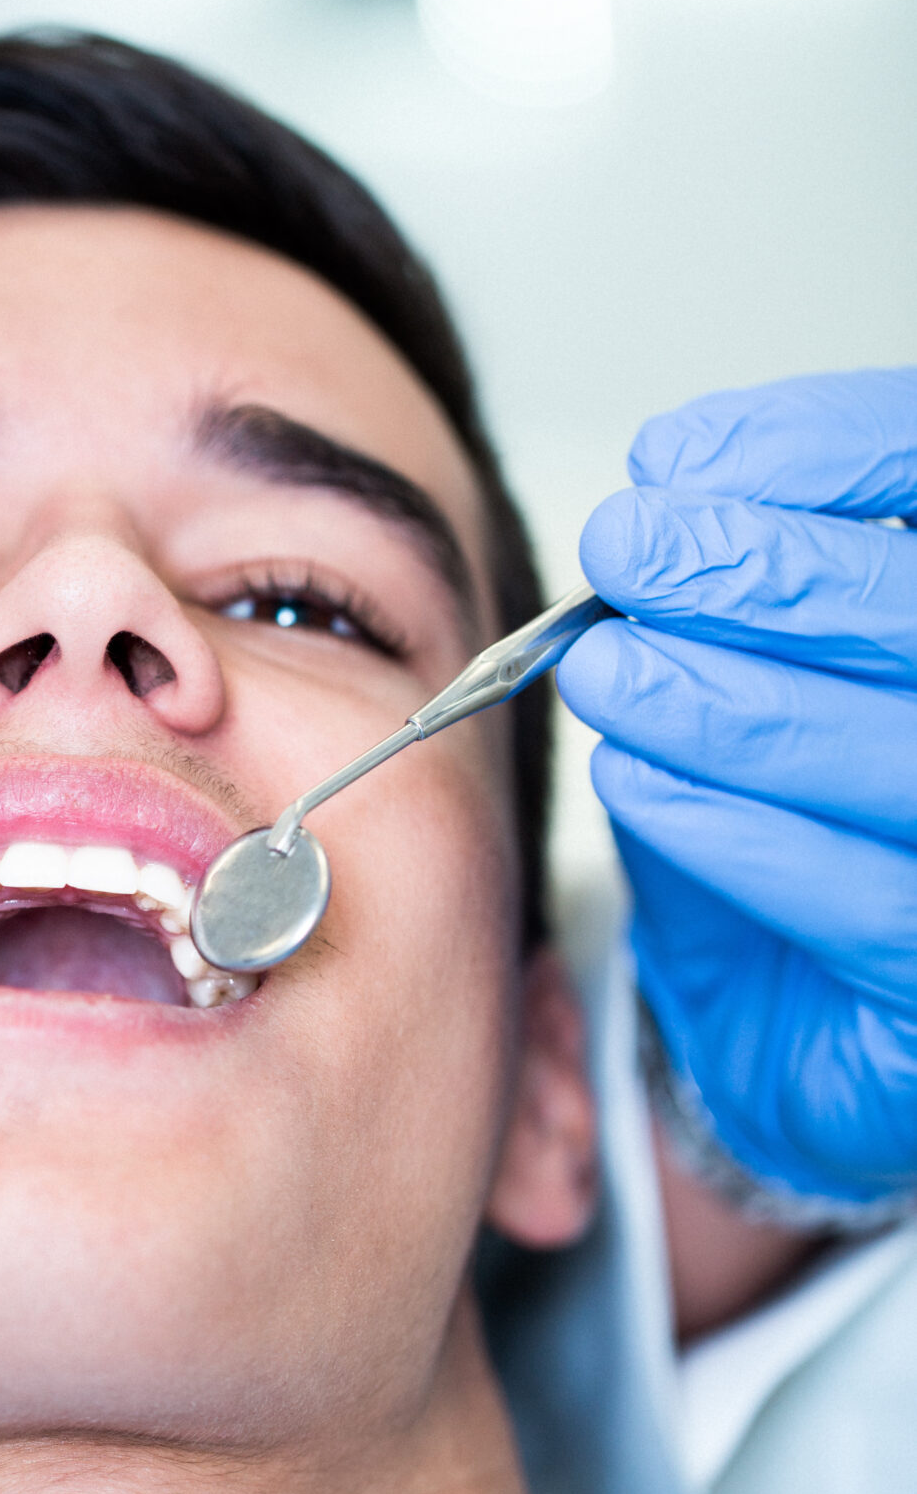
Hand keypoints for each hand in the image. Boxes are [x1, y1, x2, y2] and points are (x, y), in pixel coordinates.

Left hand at [556, 370, 916, 1211]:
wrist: (792, 1041)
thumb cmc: (782, 845)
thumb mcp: (740, 698)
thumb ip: (717, 607)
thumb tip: (659, 503)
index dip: (827, 451)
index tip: (676, 460)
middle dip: (763, 569)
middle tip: (627, 552)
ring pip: (902, 752)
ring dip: (730, 698)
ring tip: (606, 671)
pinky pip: (865, 899)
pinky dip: (735, 828)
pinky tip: (642, 780)